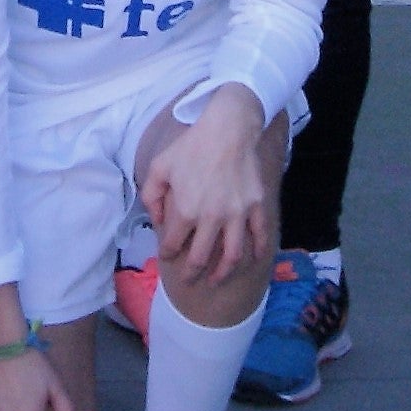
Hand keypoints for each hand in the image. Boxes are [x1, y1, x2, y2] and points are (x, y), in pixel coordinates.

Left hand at [139, 87, 271, 284]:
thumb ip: (151, 195)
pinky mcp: (256, 207)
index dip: (167, 253)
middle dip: (192, 274)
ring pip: (232, 256)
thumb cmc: (191, 146)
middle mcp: (212, 217)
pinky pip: (259, 236)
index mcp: (186, 209)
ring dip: (223, 273)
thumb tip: (154, 219)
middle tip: (188, 281)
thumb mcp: (159, 166)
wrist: (228, 129)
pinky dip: (256, 252)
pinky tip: (252, 260)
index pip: (172, 243)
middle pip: (201, 258)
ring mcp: (237, 214)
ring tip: (217, 280)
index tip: (166, 256)